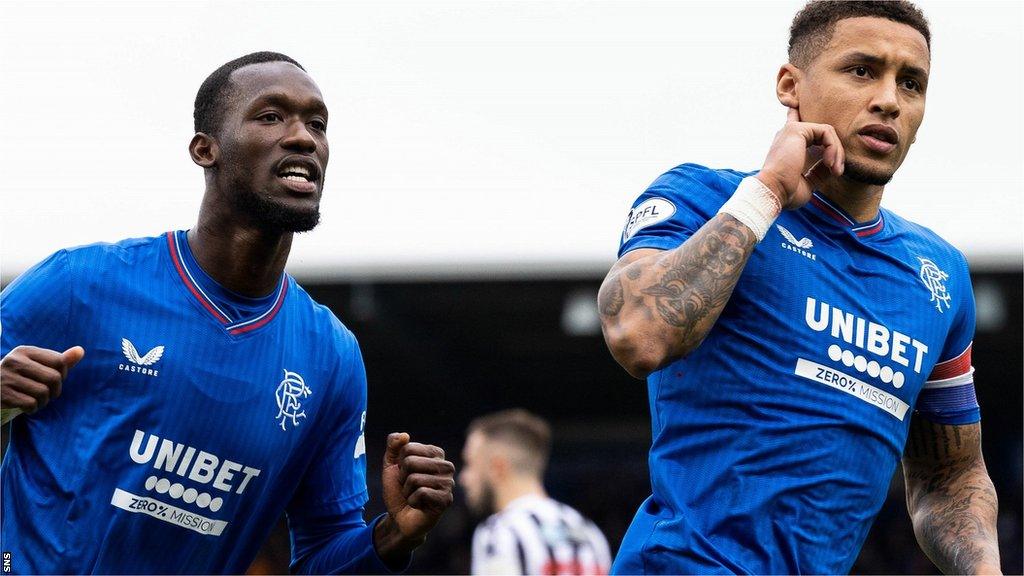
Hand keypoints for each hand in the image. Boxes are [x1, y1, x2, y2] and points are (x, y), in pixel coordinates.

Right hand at [1, 345, 83, 423]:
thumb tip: (81, 350)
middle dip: (55, 390)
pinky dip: (33, 409)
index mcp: (25, 351)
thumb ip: (59, 360)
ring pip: (43, 392)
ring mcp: (6, 377)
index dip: (63, 374)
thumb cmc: (20, 378)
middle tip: (48, 394)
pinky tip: (27, 407)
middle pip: (54, 378)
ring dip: (44, 401)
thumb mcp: (36, 365)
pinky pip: (30, 404)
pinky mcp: (2, 394)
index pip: (59, 361)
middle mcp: (14, 361)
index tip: (54, 380)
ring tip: (37, 401)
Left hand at [374, 432, 454, 565]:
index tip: (404, 474)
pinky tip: (419, 505)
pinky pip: (421, 493)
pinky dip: (413, 501)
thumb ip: (393, 446)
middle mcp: (446, 466)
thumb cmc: (398, 491)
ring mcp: (448, 483)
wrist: (399, 519)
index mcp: (436, 454)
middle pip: (410, 462)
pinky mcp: (446, 499)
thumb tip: (404, 435)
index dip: (399, 463)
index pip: (408, 448)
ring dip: (407, 491)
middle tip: (408, 487)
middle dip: (402, 478)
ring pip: (414, 478)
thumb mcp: (391, 465)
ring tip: (414, 496)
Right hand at [757, 107, 845, 209]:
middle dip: (835, 150)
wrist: (774, 192)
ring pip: (827, 132)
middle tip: (837, 171)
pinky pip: (826, 132)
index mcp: (787, 145)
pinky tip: (830, 163)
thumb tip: (833, 165)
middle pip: (820, 131)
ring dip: (837, 152)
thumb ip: (820, 170)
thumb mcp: (808, 181)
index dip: (796, 113)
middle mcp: (787, 135)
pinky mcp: (797, 129)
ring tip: (835, 170)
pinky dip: (833, 148)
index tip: (796, 107)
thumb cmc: (786, 192)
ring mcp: (791, 130)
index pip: (793, 121)